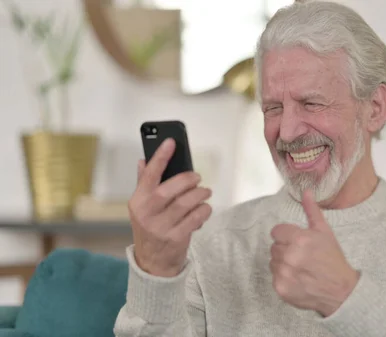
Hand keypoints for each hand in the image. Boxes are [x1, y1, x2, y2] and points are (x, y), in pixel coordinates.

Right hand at [128, 139, 211, 276]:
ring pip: (187, 203)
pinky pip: (196, 218)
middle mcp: (146, 214)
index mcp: (137, 202)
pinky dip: (204, 210)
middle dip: (188, 180)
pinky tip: (204, 209)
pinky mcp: (176, 238)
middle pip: (170, 189)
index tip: (171, 142)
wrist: (153, 263)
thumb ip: (144, 184)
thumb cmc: (150, 228)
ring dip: (200, 194)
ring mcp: (161, 227)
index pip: (148, 175)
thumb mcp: (142, 207)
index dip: (160, 157)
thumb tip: (143, 160)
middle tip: (198, 177)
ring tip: (205, 192)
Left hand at [270, 189, 359, 316]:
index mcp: (300, 239)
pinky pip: (273, 276)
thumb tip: (306, 191)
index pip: (276, 231)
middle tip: (301, 256)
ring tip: (300, 267)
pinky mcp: (281, 288)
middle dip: (286, 249)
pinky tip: (298, 278)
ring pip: (273, 261)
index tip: (296, 242)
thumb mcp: (325, 232)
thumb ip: (312, 211)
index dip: (286, 235)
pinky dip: (283, 277)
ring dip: (283, 263)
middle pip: (274, 246)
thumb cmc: (333, 260)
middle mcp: (290, 256)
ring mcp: (284, 273)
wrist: (340, 291)